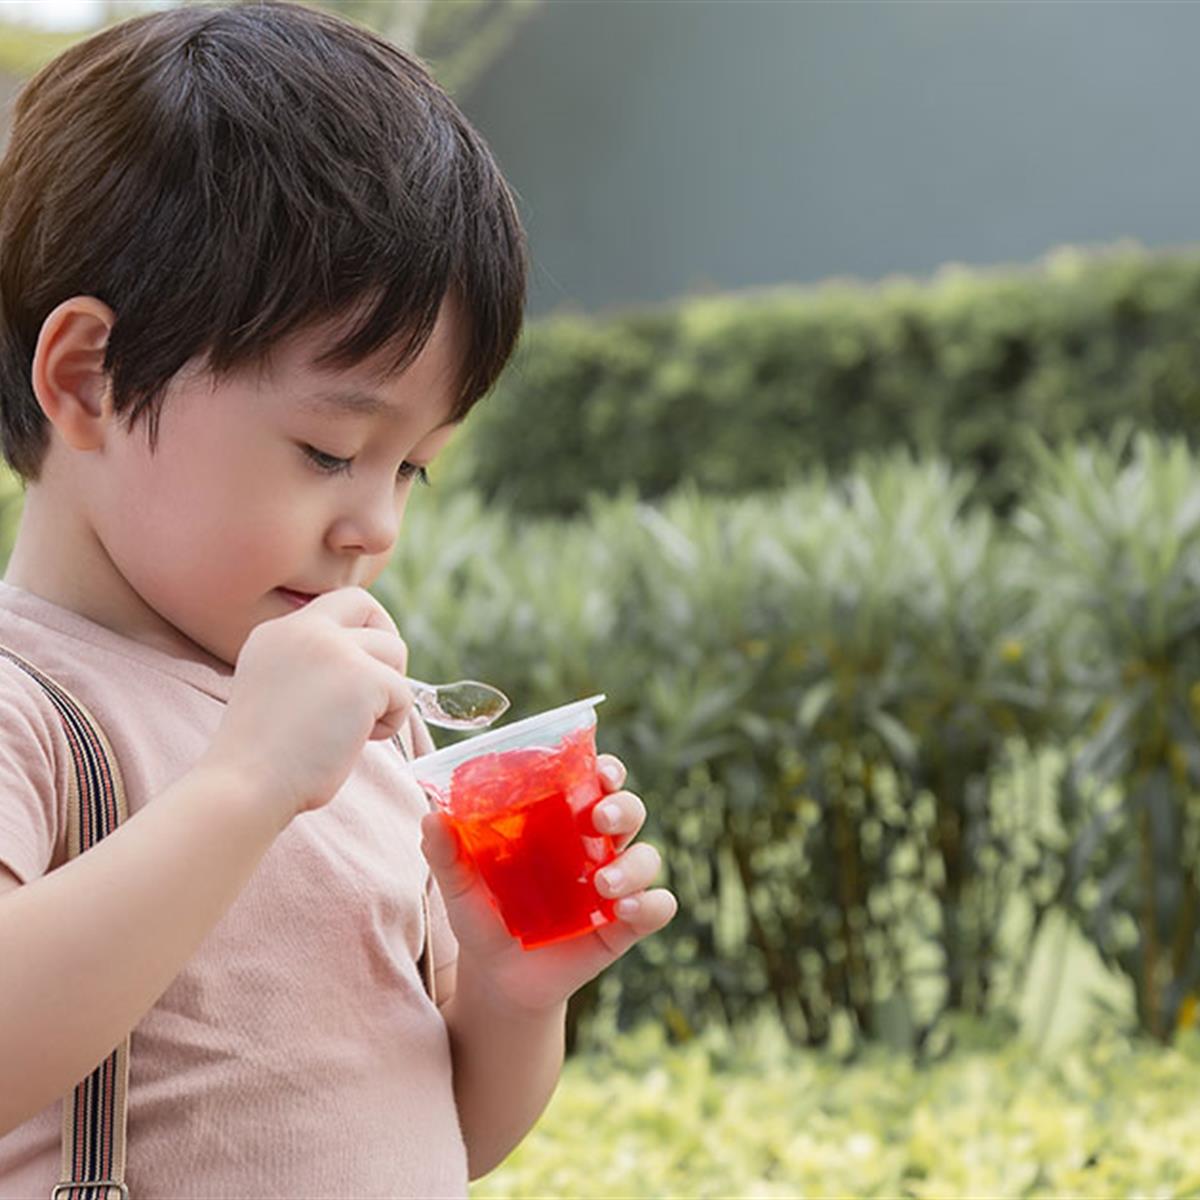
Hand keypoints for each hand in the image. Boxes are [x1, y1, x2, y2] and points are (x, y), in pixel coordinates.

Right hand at [200, 587, 413, 826]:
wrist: (246, 785)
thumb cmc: (263, 758)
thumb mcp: (277, 688)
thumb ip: (312, 666)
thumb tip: (366, 665)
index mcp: (276, 631)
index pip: (336, 601)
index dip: (360, 628)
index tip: (360, 667)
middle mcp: (303, 628)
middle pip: (367, 606)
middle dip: (383, 643)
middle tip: (375, 690)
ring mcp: (334, 649)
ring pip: (394, 650)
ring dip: (388, 690)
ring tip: (357, 727)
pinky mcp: (363, 677)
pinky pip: (403, 692)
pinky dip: (392, 721)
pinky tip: (357, 742)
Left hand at [420, 754, 676, 1013]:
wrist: (498, 982)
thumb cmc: (483, 919)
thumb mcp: (461, 888)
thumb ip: (446, 855)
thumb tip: (430, 816)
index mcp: (562, 822)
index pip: (596, 781)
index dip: (607, 769)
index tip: (602, 769)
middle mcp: (596, 847)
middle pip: (629, 810)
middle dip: (623, 806)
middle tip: (599, 818)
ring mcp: (615, 885)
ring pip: (647, 857)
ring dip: (634, 864)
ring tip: (604, 884)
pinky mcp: (626, 925)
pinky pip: (659, 907)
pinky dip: (651, 905)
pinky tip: (625, 912)